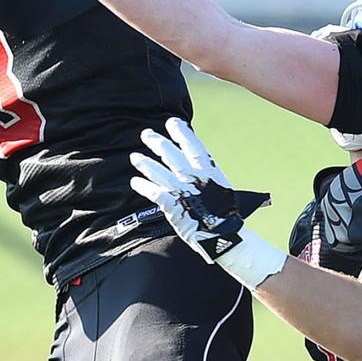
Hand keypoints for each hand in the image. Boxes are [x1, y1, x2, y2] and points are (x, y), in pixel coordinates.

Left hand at [130, 118, 286, 287]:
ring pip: (160, 172)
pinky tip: (135, 182)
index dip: (181, 132)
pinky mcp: (175, 208)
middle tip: (146, 134)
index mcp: (209, 172)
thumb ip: (208, 176)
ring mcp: (184, 192)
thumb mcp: (221, 189)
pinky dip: (144, 186)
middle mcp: (195, 178)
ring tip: (134, 157)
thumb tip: (199, 165)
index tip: (172, 122)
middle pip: (172, 155)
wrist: (226, 238)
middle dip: (157, 143)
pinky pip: (155, 194)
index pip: (193, 145)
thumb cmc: (227, 216)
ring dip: (145, 164)